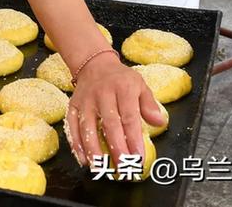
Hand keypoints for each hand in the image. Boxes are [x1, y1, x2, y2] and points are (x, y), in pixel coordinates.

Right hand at [64, 51, 164, 166]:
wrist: (94, 64)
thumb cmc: (121, 80)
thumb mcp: (140, 85)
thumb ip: (149, 104)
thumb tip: (159, 123)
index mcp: (122, 88)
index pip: (129, 116)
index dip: (133, 138)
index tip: (139, 157)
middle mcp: (102, 94)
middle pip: (109, 124)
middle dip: (117, 147)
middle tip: (124, 166)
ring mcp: (85, 100)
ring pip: (88, 126)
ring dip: (93, 149)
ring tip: (101, 168)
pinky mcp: (73, 105)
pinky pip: (72, 125)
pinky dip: (75, 143)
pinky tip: (83, 159)